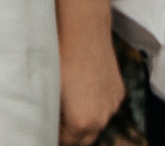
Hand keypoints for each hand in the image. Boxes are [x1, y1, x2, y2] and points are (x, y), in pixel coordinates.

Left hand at [58, 29, 124, 144]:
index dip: (55, 135)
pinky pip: (106, 107)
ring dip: (85, 120)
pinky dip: (96, 105)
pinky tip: (84, 89)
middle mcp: (101, 118)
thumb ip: (50, 114)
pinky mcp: (118, 92)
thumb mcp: (47, 89)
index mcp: (81, 121)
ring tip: (70, 101)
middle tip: (57, 121)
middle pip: (84, 139)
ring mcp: (112, 105)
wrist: (83, 30)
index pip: (66, 142)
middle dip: (71, 134)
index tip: (47, 126)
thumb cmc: (59, 57)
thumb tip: (46, 120)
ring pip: (97, 123)